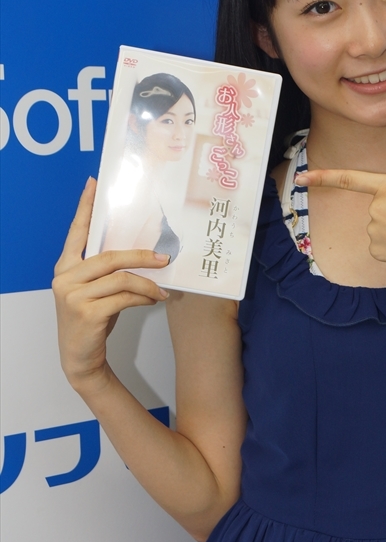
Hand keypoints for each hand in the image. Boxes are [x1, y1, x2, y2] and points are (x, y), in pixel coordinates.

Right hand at [52, 178, 170, 393]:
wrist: (80, 357)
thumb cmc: (92, 319)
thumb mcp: (96, 290)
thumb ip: (106, 271)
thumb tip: (143, 252)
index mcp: (66, 266)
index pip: (77, 232)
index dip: (86, 207)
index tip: (95, 184)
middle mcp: (65, 277)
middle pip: (109, 256)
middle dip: (141, 256)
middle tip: (164, 258)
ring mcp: (73, 295)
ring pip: (120, 278)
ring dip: (147, 283)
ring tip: (163, 289)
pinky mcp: (85, 312)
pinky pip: (123, 298)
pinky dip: (143, 298)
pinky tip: (154, 300)